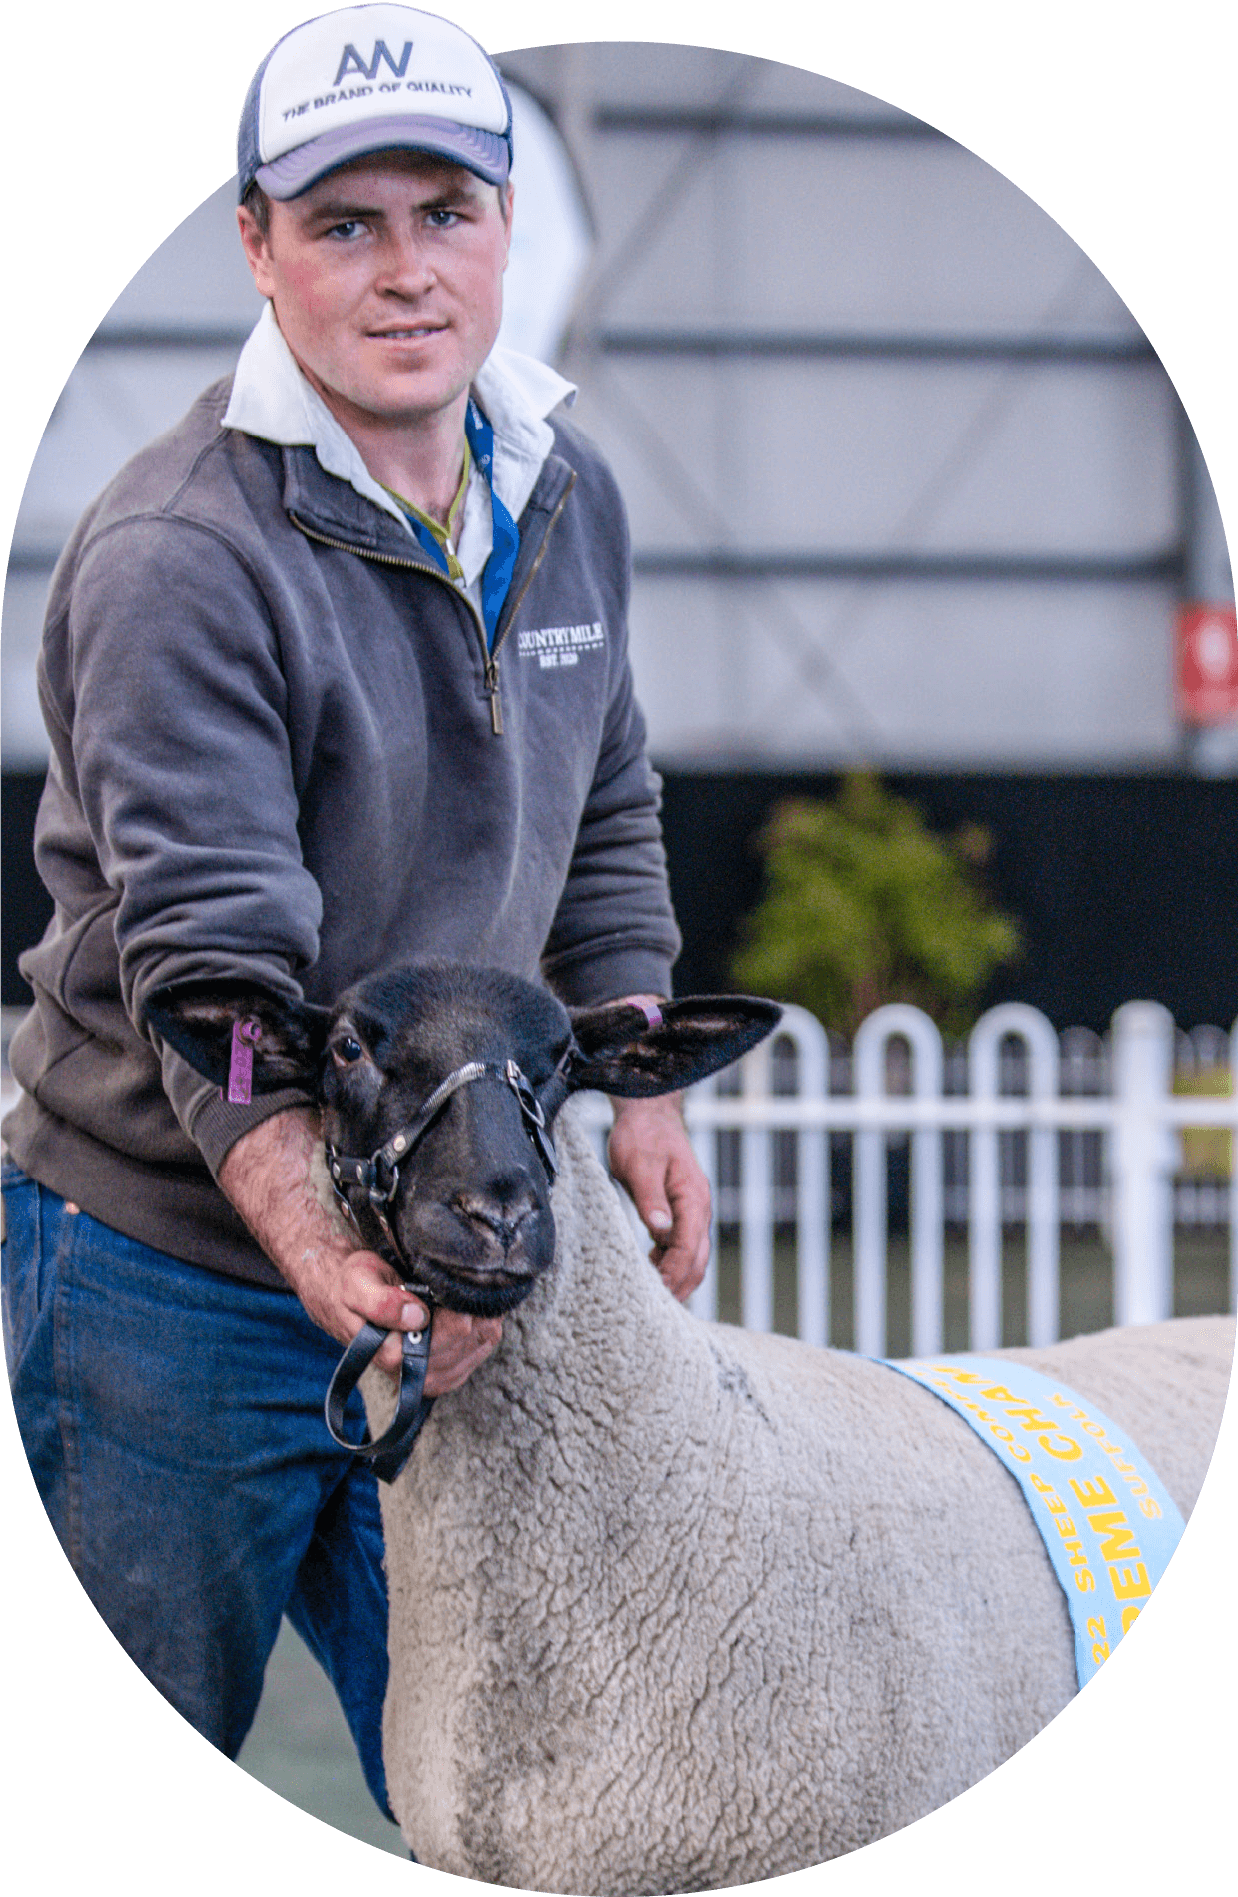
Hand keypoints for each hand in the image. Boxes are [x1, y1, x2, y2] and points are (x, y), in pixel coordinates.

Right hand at [293, 1248, 501, 1395]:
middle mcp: (414, 1373)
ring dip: (480, 1316)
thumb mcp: (357, 1283)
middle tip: (462, 1281)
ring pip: (481, 1343)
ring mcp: (431, 1377)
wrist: (342, 1298)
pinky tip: (471, 1310)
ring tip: (464, 1294)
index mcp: (395, 1354)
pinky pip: (480, 1350)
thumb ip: (382, 1302)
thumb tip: (417, 1317)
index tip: (454, 1282)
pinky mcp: (443, 1373)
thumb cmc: (351, 1287)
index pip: (454, 1331)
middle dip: (470, 1307)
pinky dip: (483, 1328)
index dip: (460, 1303)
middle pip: (470, 1336)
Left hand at [606, 1092, 710, 1300]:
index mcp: (693, 1199)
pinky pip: (683, 1244)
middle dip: (680, 1286)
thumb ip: (650, 1199)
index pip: (688, 1248)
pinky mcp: (680, 1209)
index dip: (672, 1274)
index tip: (654, 1295)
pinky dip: (671, 1263)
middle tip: (656, 1311)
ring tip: (652, 1296)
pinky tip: (651, 1269)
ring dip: (677, 1277)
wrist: (648, 1111)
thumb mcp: (639, 1166)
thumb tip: (660, 1231)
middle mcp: (699, 1208)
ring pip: (693, 1255)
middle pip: (698, 1259)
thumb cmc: (641, 1136)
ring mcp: (692, 1209)